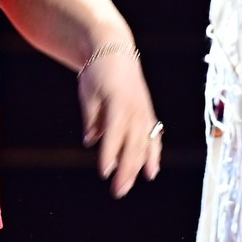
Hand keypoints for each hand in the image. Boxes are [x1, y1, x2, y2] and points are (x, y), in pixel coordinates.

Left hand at [78, 42, 161, 197]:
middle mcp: (135, 109)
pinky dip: (153, 154)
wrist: (114, 50)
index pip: (114, 133)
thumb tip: (91, 140)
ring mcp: (144, 111)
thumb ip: (91, 117)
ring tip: (136, 184)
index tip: (104, 172)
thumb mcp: (88, 92)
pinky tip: (151, 171)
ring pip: (146, 143)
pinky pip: (153, 137)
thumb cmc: (97, 72)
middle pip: (133, 143)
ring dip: (141, 165)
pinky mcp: (147, 113)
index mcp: (118, 103)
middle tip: (118, 190)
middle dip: (126, 168)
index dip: (110, 153)